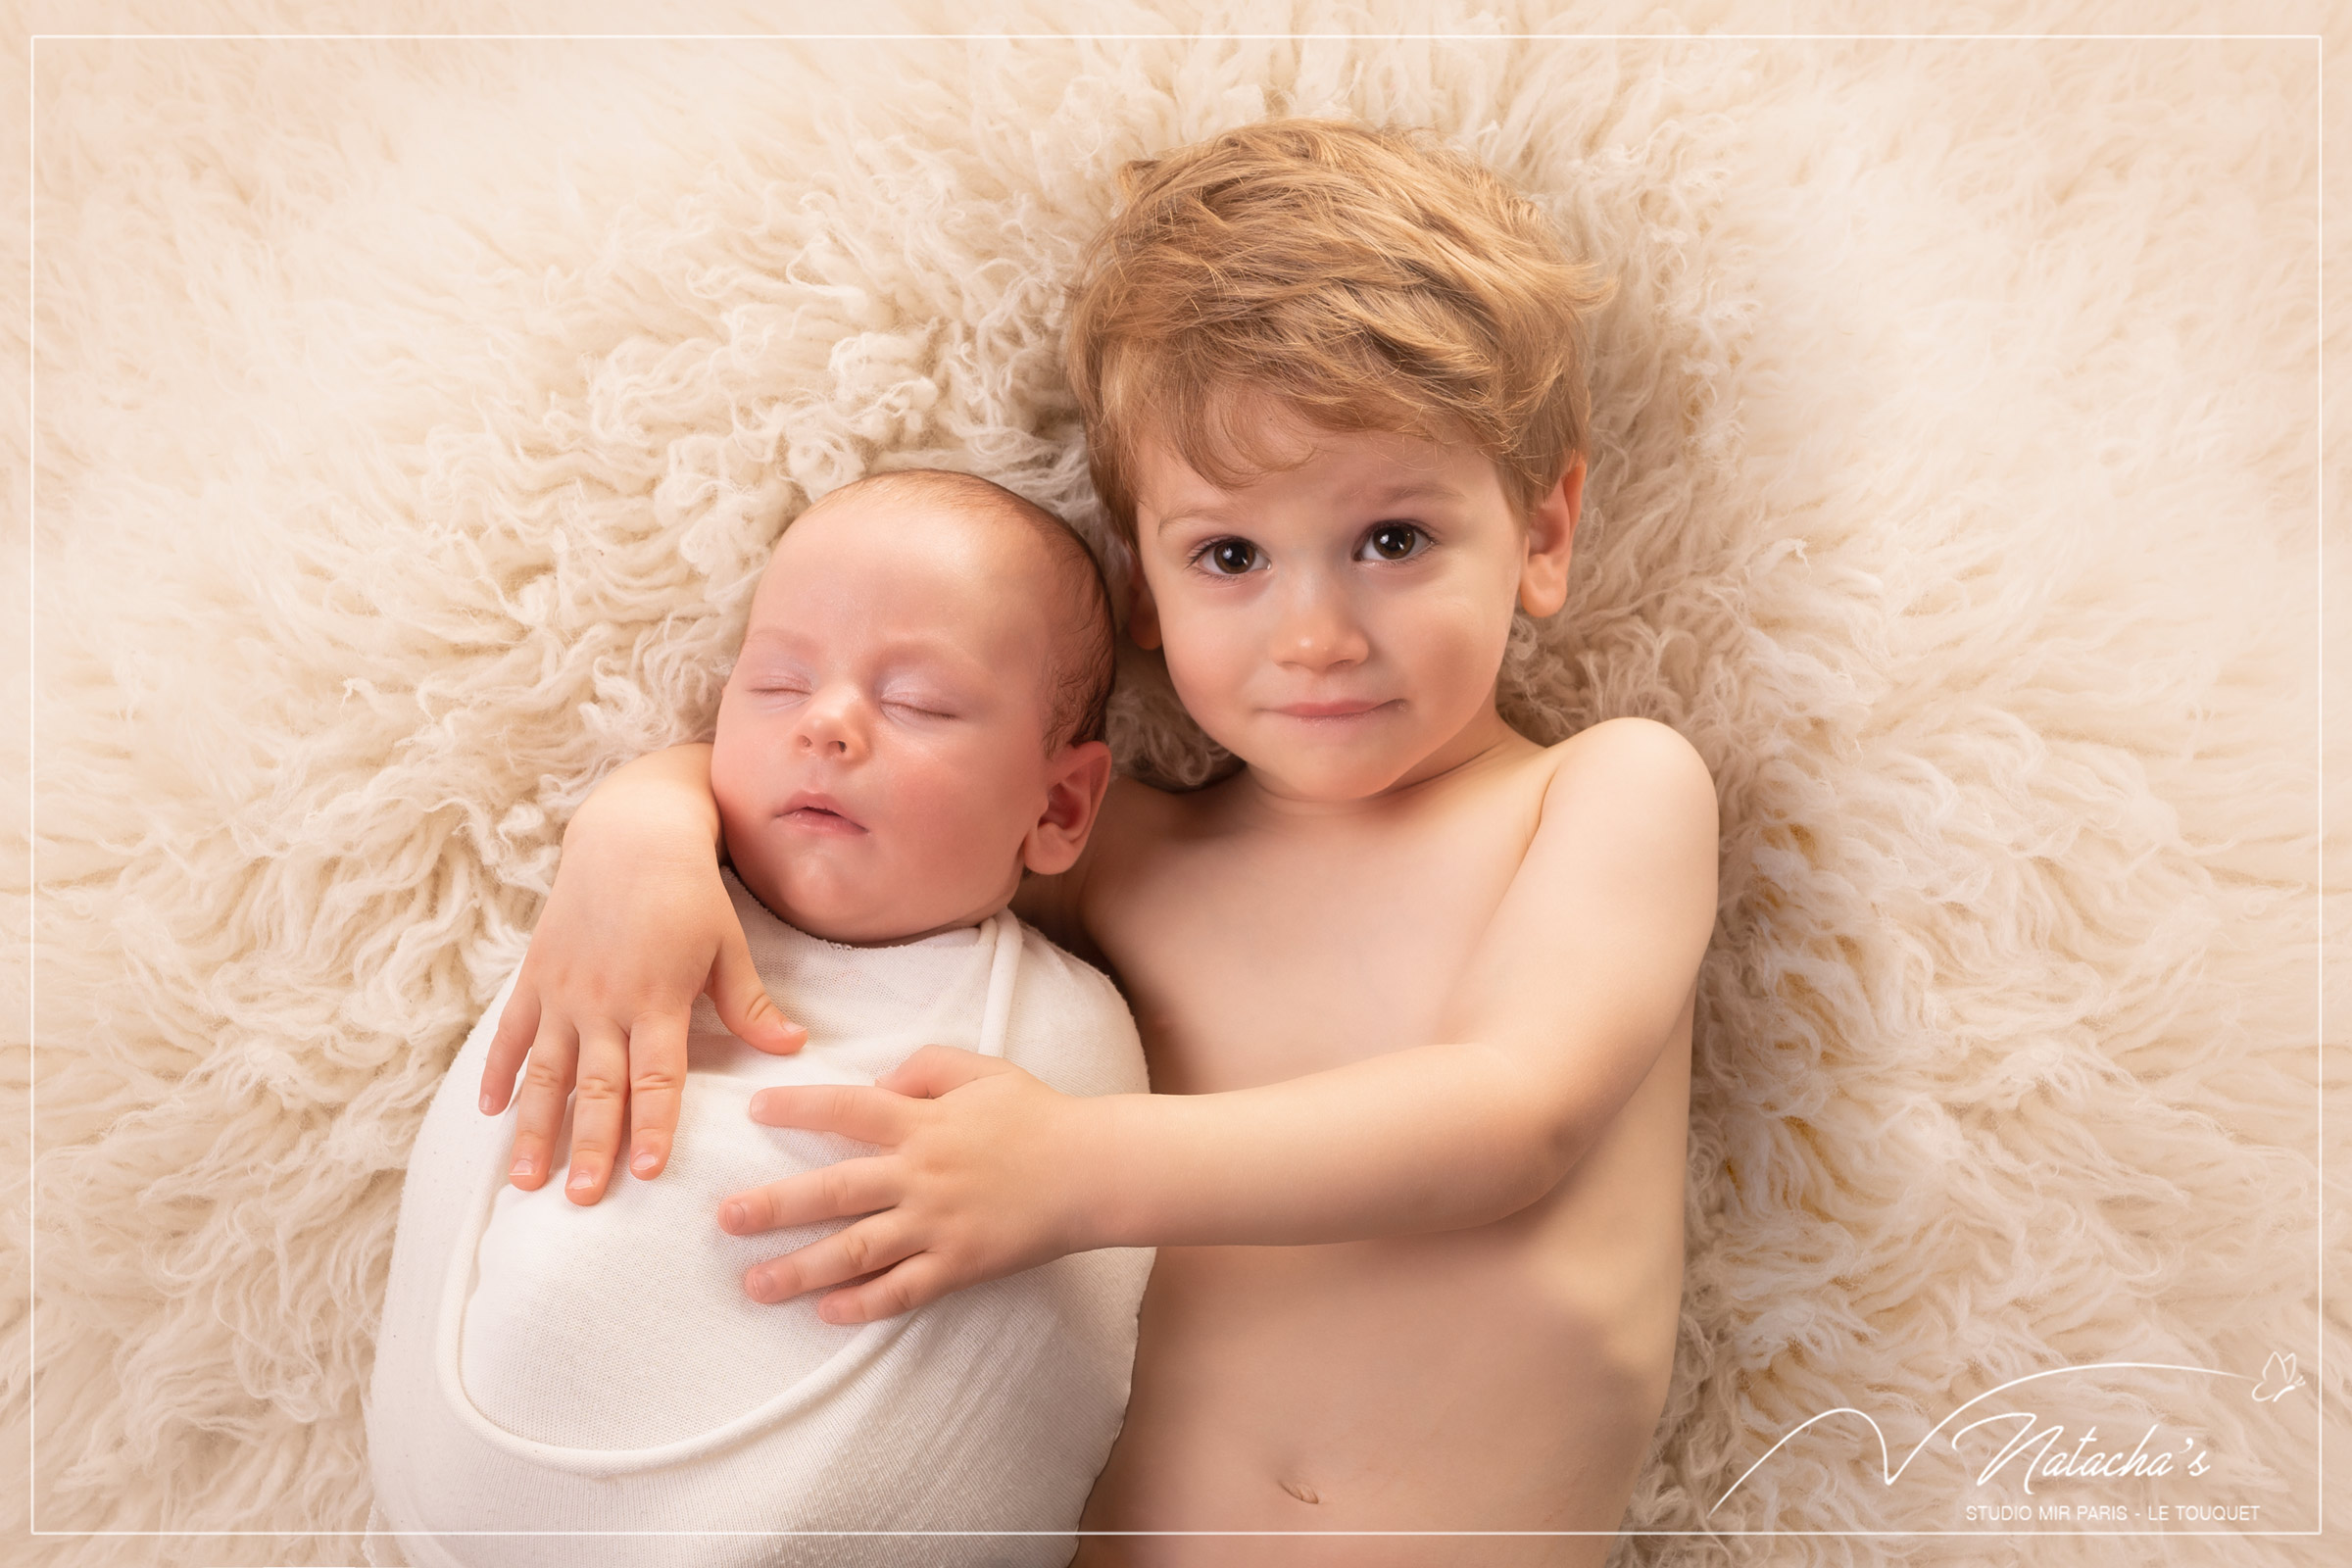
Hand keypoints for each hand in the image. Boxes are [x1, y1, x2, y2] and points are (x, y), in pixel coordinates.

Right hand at [479, 751, 806, 1203]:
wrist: (629, 836)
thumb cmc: (689, 894)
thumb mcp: (728, 945)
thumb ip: (750, 1005)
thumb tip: (792, 1048)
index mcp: (658, 997)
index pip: (657, 1076)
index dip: (654, 1125)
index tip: (649, 1173)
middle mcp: (604, 1001)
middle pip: (596, 1087)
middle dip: (590, 1147)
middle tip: (582, 1200)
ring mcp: (563, 992)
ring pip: (545, 1073)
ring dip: (534, 1129)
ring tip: (525, 1182)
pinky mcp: (535, 978)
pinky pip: (512, 1035)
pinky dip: (498, 1073)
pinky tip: (489, 1114)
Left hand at [717, 1045, 1108, 1322]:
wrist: (1093, 1170)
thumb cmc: (1037, 1115)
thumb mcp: (983, 1070)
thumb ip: (926, 1065)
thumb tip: (878, 1077)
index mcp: (923, 1122)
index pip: (847, 1109)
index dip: (798, 1107)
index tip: (753, 1110)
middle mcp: (921, 1174)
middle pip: (834, 1190)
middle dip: (775, 1205)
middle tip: (726, 1218)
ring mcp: (938, 1224)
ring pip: (857, 1249)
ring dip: (802, 1269)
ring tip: (755, 1284)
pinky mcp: (960, 1264)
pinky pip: (903, 1289)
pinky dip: (864, 1304)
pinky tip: (827, 1313)